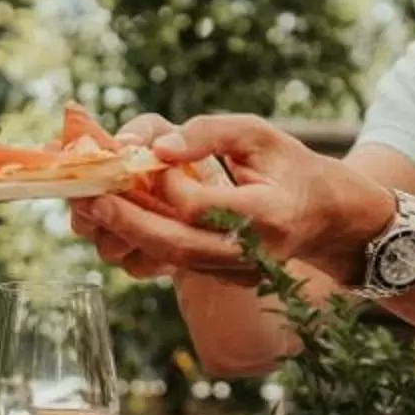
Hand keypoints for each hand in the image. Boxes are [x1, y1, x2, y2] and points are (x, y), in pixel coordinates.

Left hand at [69, 113, 393, 282]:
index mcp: (269, 214)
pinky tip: (123, 219)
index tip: (148, 162)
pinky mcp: (226, 281)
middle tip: (88, 198)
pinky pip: (178, 266)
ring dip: (126, 235)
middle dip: (125, 221)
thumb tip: (158, 148)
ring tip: (93, 207)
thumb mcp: (260, 133)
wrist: (326, 217)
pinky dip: (146, 243)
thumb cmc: (290, 167)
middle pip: (176, 244)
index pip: (201, 206)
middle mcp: (253, 253)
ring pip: (171, 260)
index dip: (168, 185)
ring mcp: (239, 273)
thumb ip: (210, 133)